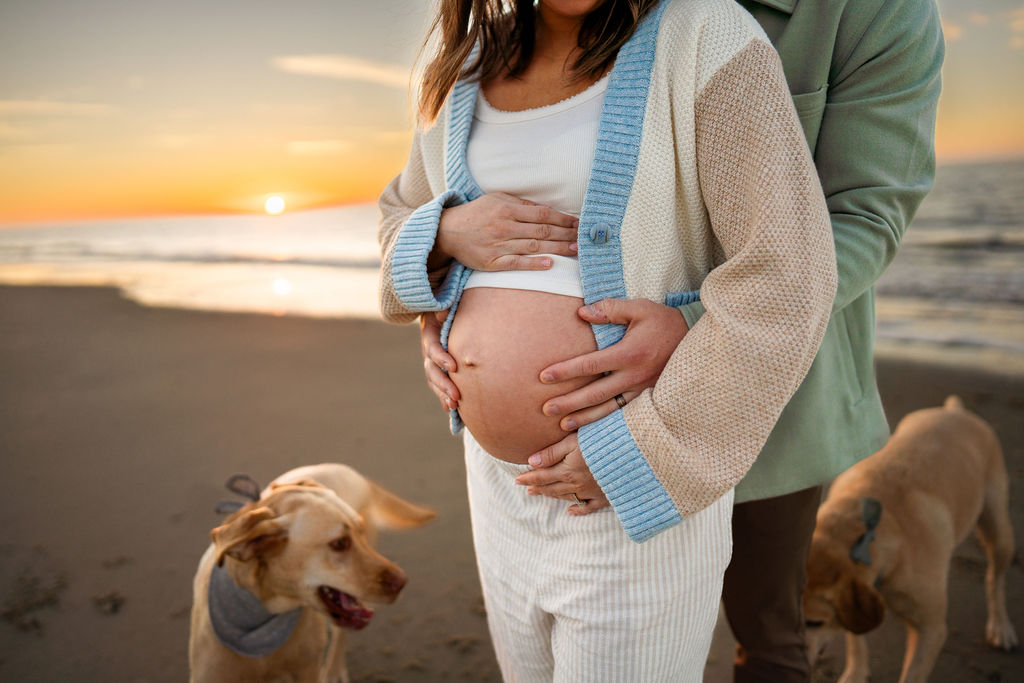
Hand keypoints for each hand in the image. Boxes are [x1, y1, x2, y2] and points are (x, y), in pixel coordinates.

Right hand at [420, 311, 459, 411]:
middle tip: (457, 396)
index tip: (454, 367)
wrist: (441, 313)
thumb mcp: (446, 303)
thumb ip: (445, 307)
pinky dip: (444, 397)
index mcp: (430, 334)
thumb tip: (443, 312)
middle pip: (432, 370)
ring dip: (443, 394)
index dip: (442, 358)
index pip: (433, 348)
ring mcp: (431, 362)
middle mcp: (428, 351)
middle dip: (444, 384)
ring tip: (454, 406)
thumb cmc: (449, 307)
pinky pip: (439, 385)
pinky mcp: (438, 369)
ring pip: (434, 381)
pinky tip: (453, 410)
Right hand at [433, 192, 578, 270]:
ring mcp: (499, 245)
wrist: (448, 231)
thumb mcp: (496, 199)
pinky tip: (550, 264)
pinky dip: (534, 263)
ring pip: (534, 246)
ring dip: (557, 248)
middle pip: (542, 230)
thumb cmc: (476, 214)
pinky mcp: (492, 262)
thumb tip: (547, 210)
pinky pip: (517, 263)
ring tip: (575, 251)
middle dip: (566, 234)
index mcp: (507, 209)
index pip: (543, 214)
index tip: (578, 223)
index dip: (563, 219)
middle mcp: (505, 226)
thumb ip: (521, 204)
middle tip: (583, 238)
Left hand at [514, 433, 608, 514]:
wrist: (631, 456)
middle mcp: (576, 485)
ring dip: (553, 496)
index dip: (528, 478)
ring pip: (567, 497)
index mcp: (567, 471)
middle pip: (552, 488)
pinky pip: (589, 508)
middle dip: (538, 488)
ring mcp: (591, 492)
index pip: (541, 476)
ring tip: (542, 494)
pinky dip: (578, 510)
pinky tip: (571, 511)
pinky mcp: (605, 496)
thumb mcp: (574, 441)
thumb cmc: (602, 443)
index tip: (517, 480)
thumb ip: (552, 452)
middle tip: (527, 489)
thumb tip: (531, 462)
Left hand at [539, 298, 688, 429]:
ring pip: (609, 411)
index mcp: (629, 354)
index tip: (544, 376)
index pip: (590, 365)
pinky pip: (624, 416)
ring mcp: (643, 391)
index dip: (565, 371)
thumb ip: (610, 309)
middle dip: (569, 403)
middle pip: (595, 394)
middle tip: (546, 410)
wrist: (698, 342)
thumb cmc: (664, 322)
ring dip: (585, 420)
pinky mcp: (649, 400)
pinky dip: (606, 425)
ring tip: (563, 427)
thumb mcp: (640, 308)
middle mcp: (634, 376)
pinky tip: (591, 432)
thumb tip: (581, 313)